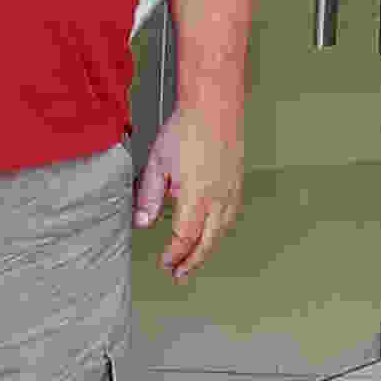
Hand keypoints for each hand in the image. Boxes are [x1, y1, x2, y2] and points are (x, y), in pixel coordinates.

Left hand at [133, 107, 244, 281]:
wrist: (216, 104)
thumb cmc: (189, 127)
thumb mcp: (159, 162)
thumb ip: (149, 195)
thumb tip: (142, 221)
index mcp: (198, 195)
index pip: (185, 237)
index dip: (174, 255)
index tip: (165, 263)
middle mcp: (220, 197)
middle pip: (208, 241)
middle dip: (192, 262)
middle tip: (180, 275)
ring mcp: (232, 190)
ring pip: (222, 231)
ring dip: (207, 248)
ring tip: (194, 258)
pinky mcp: (238, 182)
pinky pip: (231, 216)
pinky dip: (220, 231)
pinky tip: (212, 231)